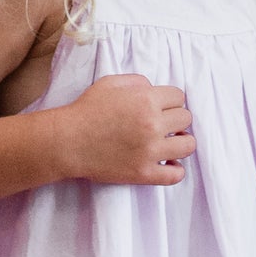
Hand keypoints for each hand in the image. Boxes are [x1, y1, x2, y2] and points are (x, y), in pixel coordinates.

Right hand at [60, 73, 195, 186]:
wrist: (67, 142)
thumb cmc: (86, 110)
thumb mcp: (110, 83)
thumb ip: (137, 82)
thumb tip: (155, 89)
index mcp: (146, 100)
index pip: (179, 97)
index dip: (171, 101)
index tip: (162, 108)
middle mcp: (153, 124)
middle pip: (186, 119)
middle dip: (176, 119)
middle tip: (162, 124)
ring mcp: (150, 151)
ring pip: (188, 145)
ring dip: (180, 142)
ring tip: (168, 143)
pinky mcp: (144, 173)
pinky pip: (176, 175)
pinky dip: (176, 170)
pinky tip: (168, 164)